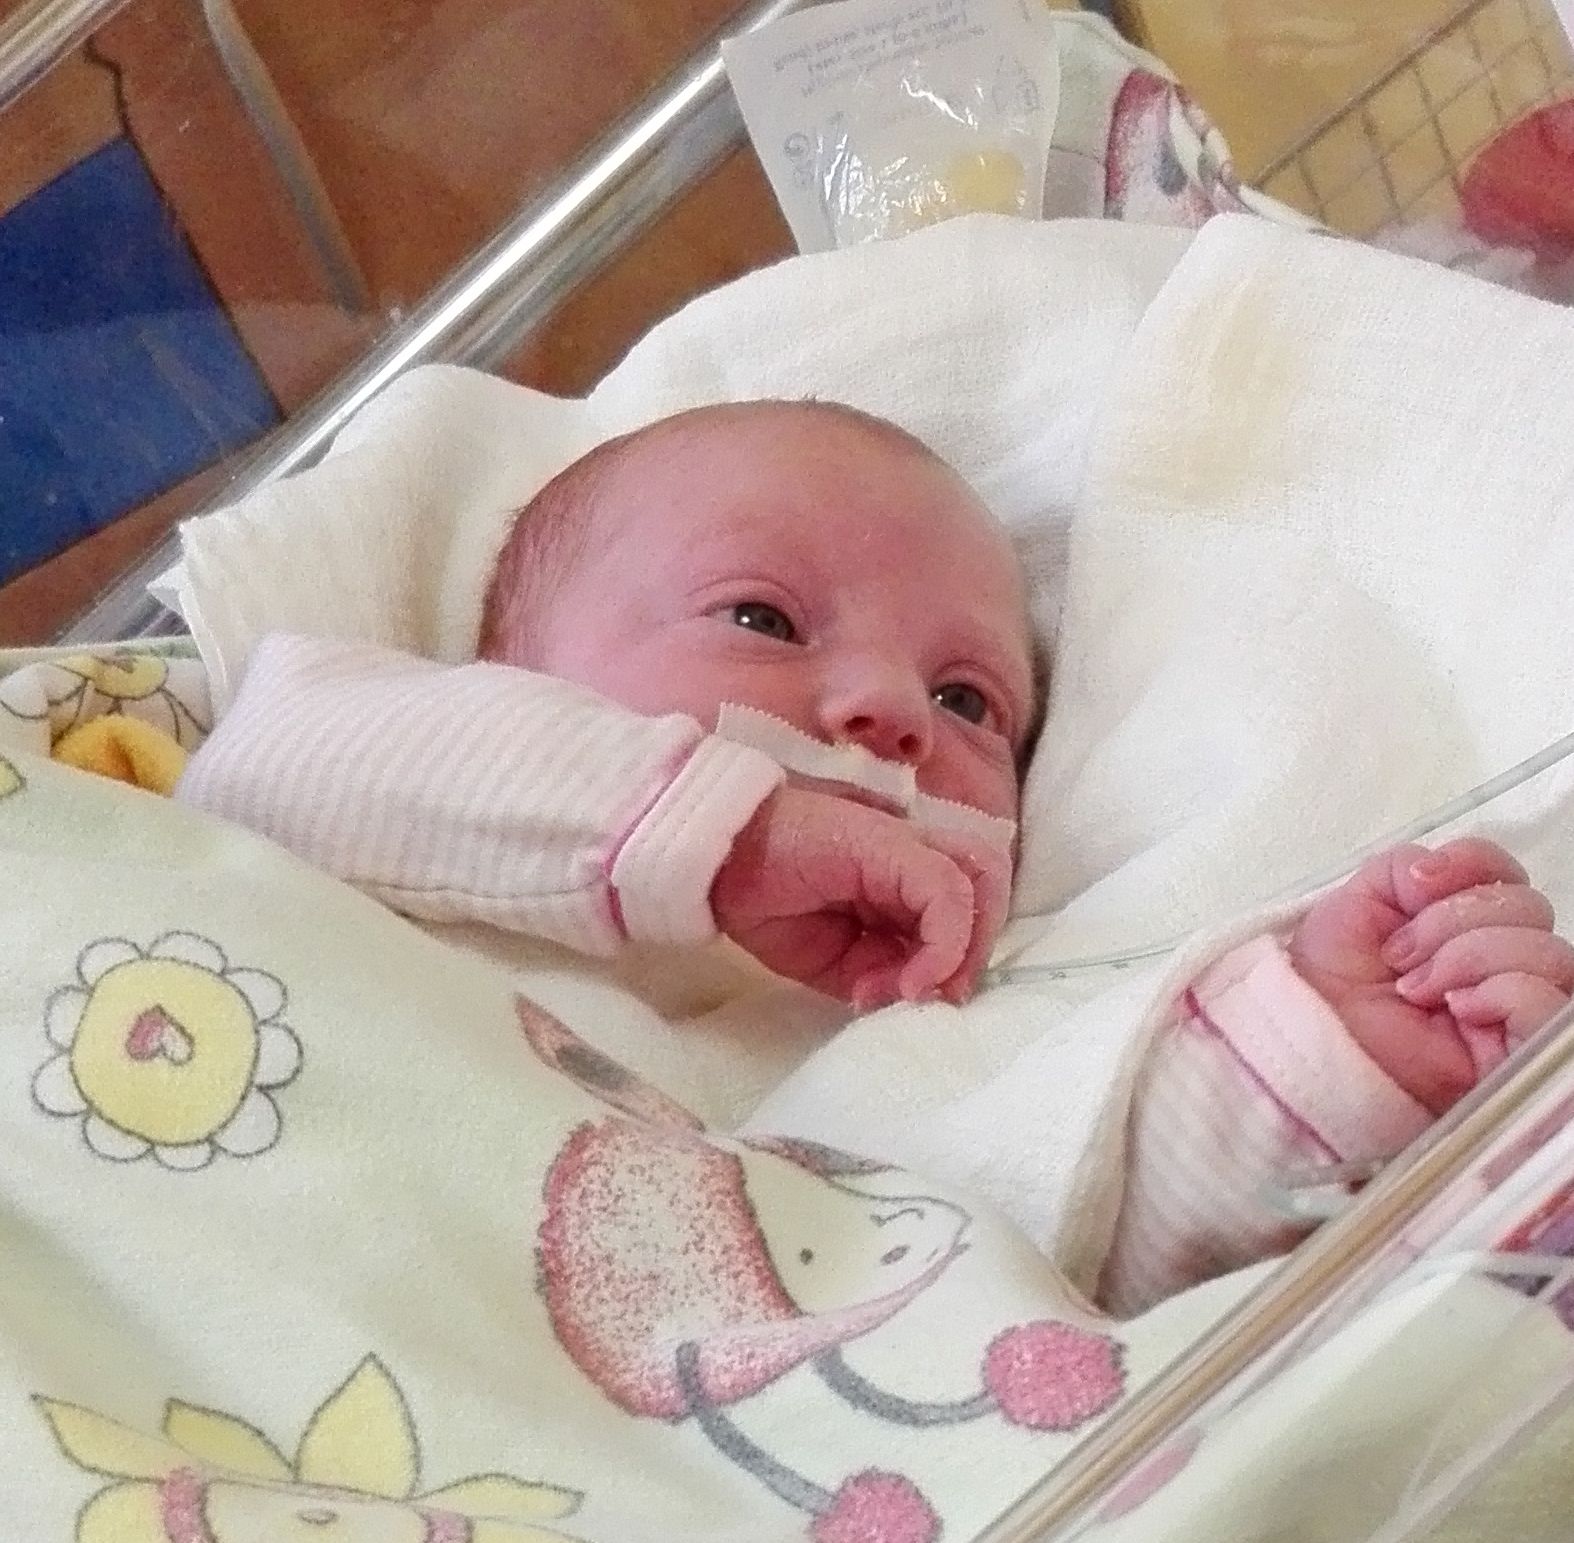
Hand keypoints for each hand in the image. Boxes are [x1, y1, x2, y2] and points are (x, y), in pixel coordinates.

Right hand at [711, 786, 1009, 1010]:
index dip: (963, 959)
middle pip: (990, 890)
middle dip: (973, 954)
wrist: (719, 863)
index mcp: (905, 881)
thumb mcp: (838, 962)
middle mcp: (916, 857)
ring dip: (967, 947)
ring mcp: (909, 845)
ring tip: (922, 986)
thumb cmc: (770, 904)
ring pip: (985, 880)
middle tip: (931, 995)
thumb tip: (922, 993)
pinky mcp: (897, 845)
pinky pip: (948, 894)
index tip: (917, 998)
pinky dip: (942, 946)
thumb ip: (885, 975)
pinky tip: (908, 980)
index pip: (969, 910)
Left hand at [1289, 838, 1572, 1113]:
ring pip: (1546, 949)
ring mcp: (1523, 1008)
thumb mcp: (1352, 906)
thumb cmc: (1331, 987)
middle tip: (1399, 958)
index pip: (1506, 871)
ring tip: (1416, 991)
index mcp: (1468, 923)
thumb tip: (1437, 871)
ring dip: (1466, 958)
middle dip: (1450, 921)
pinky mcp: (1529, 1053)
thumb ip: (1401, 870)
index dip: (1469, 862)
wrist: (1312, 1046)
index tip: (1415, 883)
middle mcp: (1506, 961)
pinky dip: (1498, 991)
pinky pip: (1546, 999)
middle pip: (1528, 906)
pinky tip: (1457, 1009)